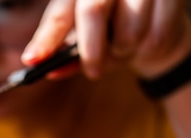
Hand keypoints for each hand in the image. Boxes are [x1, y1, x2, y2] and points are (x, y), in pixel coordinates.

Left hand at [22, 0, 190, 79]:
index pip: (59, 14)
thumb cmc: (112, 35)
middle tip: (93, 72)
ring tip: (125, 47)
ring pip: (129, 28)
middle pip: (92, 11)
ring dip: (124, 50)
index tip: (32, 61)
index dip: (45, 39)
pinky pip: (155, 34)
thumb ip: (67, 57)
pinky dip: (148, 48)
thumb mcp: (85, 46)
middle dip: (91, 50)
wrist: (158, 27)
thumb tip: (51, 71)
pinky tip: (147, 40)